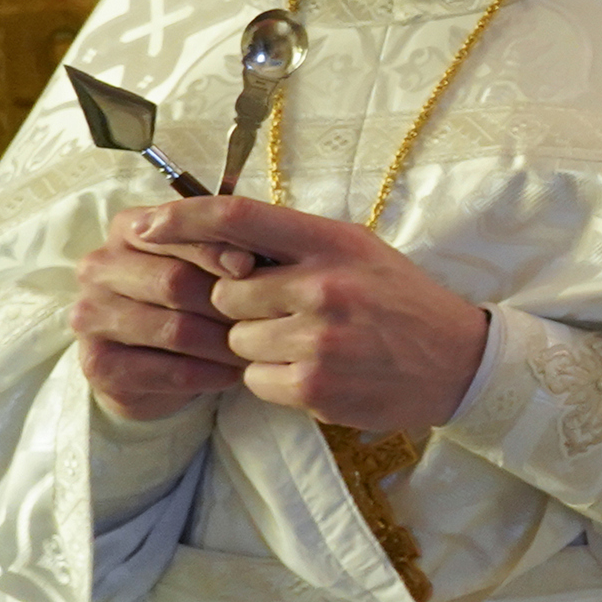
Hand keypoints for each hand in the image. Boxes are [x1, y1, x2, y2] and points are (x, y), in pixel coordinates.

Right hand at [72, 202, 253, 419]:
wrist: (154, 364)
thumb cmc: (194, 300)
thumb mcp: (210, 266)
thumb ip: (225, 248)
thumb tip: (246, 262)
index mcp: (128, 230)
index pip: (173, 232)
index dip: (215, 250)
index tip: (249, 268)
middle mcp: (99, 268)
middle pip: (173, 282)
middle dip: (226, 305)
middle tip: (266, 320)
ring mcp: (91, 316)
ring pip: (174, 330)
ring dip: (224, 345)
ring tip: (256, 350)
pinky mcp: (99, 363)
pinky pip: (168, 371)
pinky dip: (209, 374)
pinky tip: (231, 374)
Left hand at [131, 195, 490, 429]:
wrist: (459, 361)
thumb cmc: (398, 301)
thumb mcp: (357, 251)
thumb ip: (293, 243)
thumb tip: (214, 235)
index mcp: (330, 242)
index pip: (235, 217)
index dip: (180, 219)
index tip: (142, 227)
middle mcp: (323, 285)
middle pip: (226, 292)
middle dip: (240, 307)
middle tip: (283, 314)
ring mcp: (320, 338)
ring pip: (237, 341)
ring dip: (258, 348)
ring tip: (309, 345)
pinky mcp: (317, 385)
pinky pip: (256, 380)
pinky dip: (275, 380)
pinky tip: (316, 372)